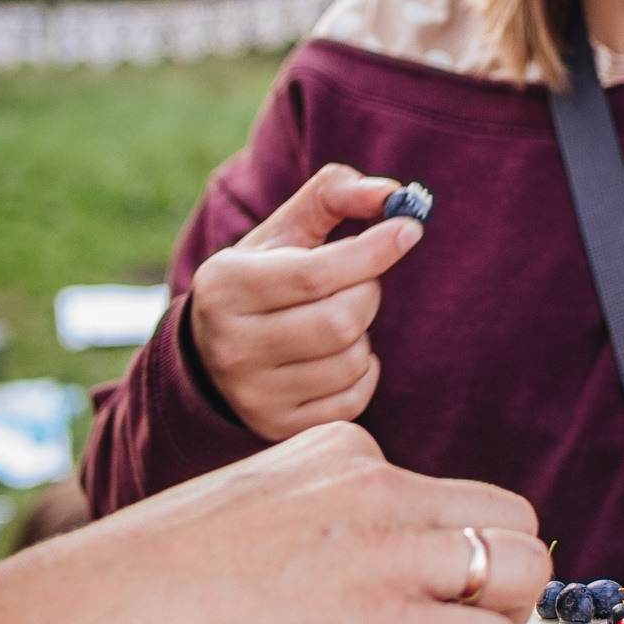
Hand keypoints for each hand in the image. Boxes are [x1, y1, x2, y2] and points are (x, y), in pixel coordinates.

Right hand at [36, 421, 549, 623]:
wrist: (103, 614)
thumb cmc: (151, 582)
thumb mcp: (250, 511)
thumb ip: (312, 526)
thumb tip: (344, 585)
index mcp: (344, 449)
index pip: (446, 492)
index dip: (445, 554)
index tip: (406, 600)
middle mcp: (380, 484)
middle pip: (512, 519)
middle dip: (500, 582)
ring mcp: (389, 550)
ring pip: (525, 572)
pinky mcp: (388, 622)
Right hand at [190, 165, 422, 439]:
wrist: (214, 353)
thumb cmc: (264, 275)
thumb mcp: (284, 229)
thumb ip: (335, 195)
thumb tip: (393, 195)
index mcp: (225, 286)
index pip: (315, 273)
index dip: (374, 250)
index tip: (409, 228)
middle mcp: (231, 346)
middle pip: (341, 321)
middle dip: (367, 292)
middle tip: (359, 281)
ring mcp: (253, 395)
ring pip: (352, 361)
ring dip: (363, 333)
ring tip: (336, 319)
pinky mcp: (278, 428)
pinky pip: (354, 399)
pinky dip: (362, 371)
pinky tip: (338, 354)